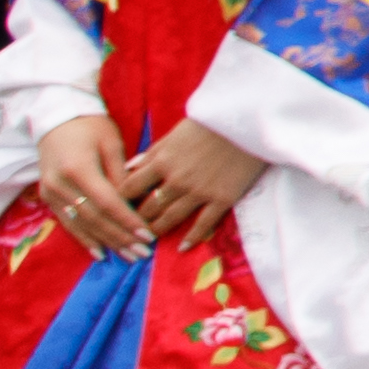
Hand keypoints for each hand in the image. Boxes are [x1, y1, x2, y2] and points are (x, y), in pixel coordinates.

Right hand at [32, 112, 146, 259]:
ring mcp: (50, 193)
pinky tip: (100, 252)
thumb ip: (122, 175)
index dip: (127, 221)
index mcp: (78, 168)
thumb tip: (137, 204)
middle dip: (120, 238)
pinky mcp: (47, 198)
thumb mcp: (112, 144)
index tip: (148, 236)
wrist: (56, 118)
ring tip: (128, 256)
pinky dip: (85, 239)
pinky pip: (67, 223)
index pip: (107, 202)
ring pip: (81, 225)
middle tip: (143, 253)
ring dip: (106, 242)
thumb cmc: (91, 126)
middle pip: (94, 219)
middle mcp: (60, 184)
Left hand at [113, 123, 267, 253]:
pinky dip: (191, 237)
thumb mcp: (175, 132)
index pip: (129, 188)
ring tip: (151, 238)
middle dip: (137, 219)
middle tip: (133, 227)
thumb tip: (128, 168)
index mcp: (161, 161)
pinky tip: (183, 247)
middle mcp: (176, 180)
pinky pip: (203, 224)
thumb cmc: (211, 122)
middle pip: (148, 207)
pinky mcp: (222, 199)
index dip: (120, 200)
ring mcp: (199, 192)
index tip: (119, 207)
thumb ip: (152, 152)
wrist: (250, 121)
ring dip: (158, 230)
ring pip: (170, 218)